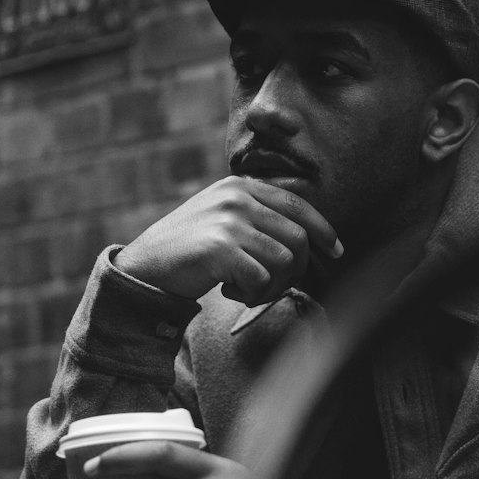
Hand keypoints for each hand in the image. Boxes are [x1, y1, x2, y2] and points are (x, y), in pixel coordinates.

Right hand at [114, 176, 341, 304]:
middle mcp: (237, 197)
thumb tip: (305, 238)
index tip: (336, 251)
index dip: (323, 230)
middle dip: (294, 271)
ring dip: (271, 286)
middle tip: (270, 287)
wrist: (142, 269)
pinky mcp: (221, 247)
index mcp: (240, 185)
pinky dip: (252, 293)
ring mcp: (229, 220)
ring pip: (285, 260)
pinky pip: (262, 278)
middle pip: (298, 237)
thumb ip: (255, 217)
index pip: (298, 205)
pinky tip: (229, 290)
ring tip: (245, 288)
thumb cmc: (187, 251)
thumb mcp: (221, 218)